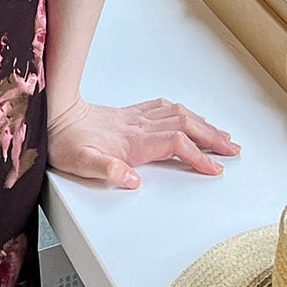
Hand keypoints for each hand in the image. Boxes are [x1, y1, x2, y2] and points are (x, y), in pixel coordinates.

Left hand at [46, 96, 240, 189]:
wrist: (52, 117)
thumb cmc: (64, 142)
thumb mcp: (80, 163)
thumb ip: (108, 170)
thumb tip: (132, 179)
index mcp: (133, 141)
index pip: (176, 145)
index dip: (198, 157)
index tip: (214, 169)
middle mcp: (139, 126)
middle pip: (186, 126)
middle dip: (213, 138)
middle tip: (233, 150)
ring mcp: (136, 118)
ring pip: (180, 115)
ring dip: (204, 124)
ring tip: (222, 134)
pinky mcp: (130, 115)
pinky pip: (165, 108)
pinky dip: (184, 112)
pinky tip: (189, 116)